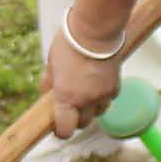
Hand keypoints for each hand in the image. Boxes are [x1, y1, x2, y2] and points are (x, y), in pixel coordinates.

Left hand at [44, 22, 122, 137]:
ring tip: (85, 93)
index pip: (65, 130)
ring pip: (98, 113)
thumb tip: (45, 90)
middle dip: (76, 118)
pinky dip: (103, 96)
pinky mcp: (115, 86)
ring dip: (91, 108)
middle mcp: (86, 101)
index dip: (61, 131)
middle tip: (70, 106)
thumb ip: (49, 81)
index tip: (58, 126)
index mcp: (66, 97)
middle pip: (83, 124)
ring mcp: (103, 95)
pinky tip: (97, 82)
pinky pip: (109, 99)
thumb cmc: (70, 43)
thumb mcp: (52, 62)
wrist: (95, 30)